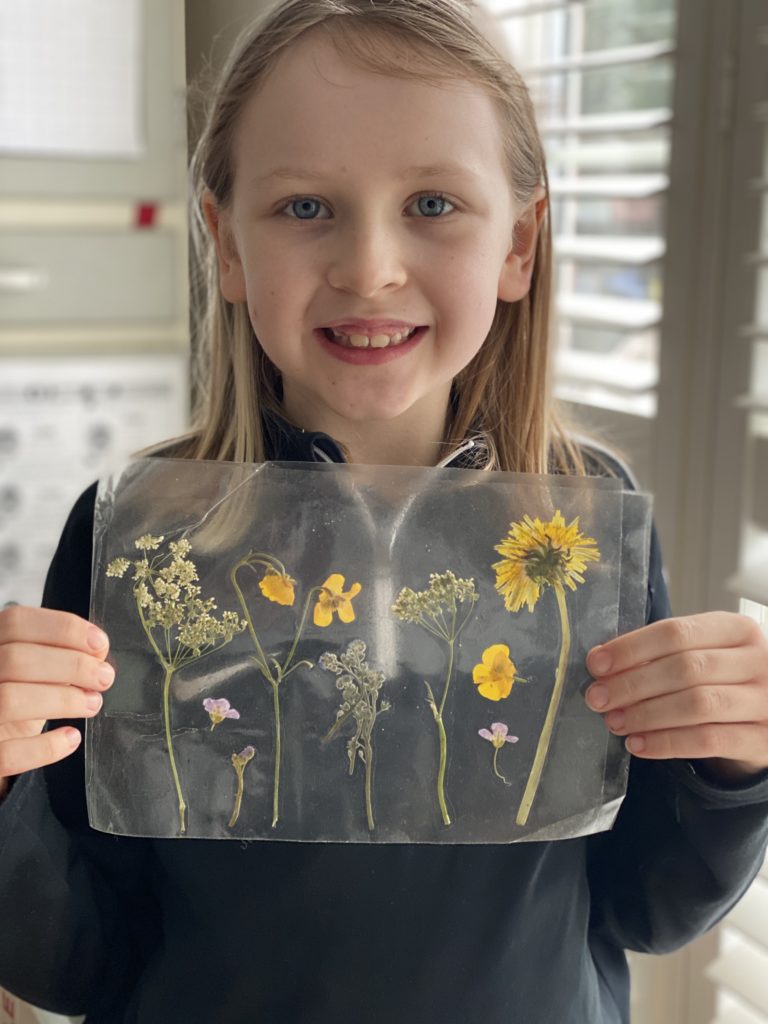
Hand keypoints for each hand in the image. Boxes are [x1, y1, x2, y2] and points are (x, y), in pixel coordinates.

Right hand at [0, 606, 113, 795]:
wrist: (1, 741)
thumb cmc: (19, 700)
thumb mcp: (33, 671)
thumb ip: (58, 656)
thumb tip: (97, 653)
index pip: (17, 622)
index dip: (64, 629)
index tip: (100, 644)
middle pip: (16, 659)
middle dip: (72, 665)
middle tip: (103, 677)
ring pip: (10, 699)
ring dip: (63, 700)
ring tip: (91, 703)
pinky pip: (10, 753)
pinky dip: (46, 747)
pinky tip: (70, 738)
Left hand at [585, 611, 767, 780]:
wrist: (764, 720)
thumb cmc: (721, 681)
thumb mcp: (701, 656)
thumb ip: (660, 656)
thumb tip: (603, 666)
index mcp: (737, 629)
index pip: (677, 632)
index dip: (632, 648)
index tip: (597, 664)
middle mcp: (759, 661)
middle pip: (686, 668)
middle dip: (633, 684)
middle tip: (598, 698)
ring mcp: (766, 701)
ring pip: (697, 704)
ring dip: (646, 715)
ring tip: (615, 722)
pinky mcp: (764, 739)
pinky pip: (708, 740)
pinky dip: (667, 743)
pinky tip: (638, 744)